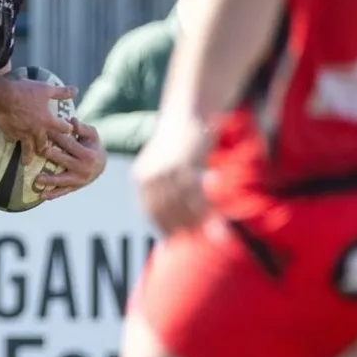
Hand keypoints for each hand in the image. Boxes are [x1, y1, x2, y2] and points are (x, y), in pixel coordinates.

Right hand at [0, 79, 76, 162]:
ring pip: (27, 148)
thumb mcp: (46, 89)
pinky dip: (12, 140)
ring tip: (27, 162)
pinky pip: (12, 140)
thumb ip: (61, 92)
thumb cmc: (26, 92)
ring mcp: (23, 134)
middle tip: (48, 154)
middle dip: (47, 150)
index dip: (68, 129)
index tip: (69, 130)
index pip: (63, 128)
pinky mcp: (10, 134)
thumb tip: (76, 90)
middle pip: (44, 144)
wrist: (3, 97)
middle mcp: (36, 131)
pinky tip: (11, 140)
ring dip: (28, 156)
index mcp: (48, 121)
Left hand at [34, 119, 106, 199]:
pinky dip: (53, 195)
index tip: (45, 130)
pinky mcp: (74, 187)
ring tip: (37, 179)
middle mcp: (83, 168)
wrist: (101, 166)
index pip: (70, 144)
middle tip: (40, 150)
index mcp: (88, 154)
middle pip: (65, 161)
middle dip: (52, 155)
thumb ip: (82, 128)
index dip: (58, 136)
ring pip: (62, 180)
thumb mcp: (92, 135)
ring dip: (49, 180)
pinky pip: (63, 192)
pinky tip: (42, 195)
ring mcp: (79, 180)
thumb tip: (71, 121)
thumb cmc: (92, 146)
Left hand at [132, 116, 212, 234]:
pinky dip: (205, 209)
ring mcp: (165, 171)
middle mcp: (149, 176)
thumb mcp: (166, 167)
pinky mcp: (183, 165)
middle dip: (183, 229)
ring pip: (181, 205)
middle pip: (166, 211)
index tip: (176, 242)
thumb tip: (176, 219)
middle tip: (199, 241)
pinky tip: (215, 216)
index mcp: (141, 178)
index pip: (150, 211)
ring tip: (212, 234)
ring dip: (197, 222)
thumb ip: (168, 191)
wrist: (187, 115)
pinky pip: (195, 194)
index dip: (164, 228)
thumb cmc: (179, 145)